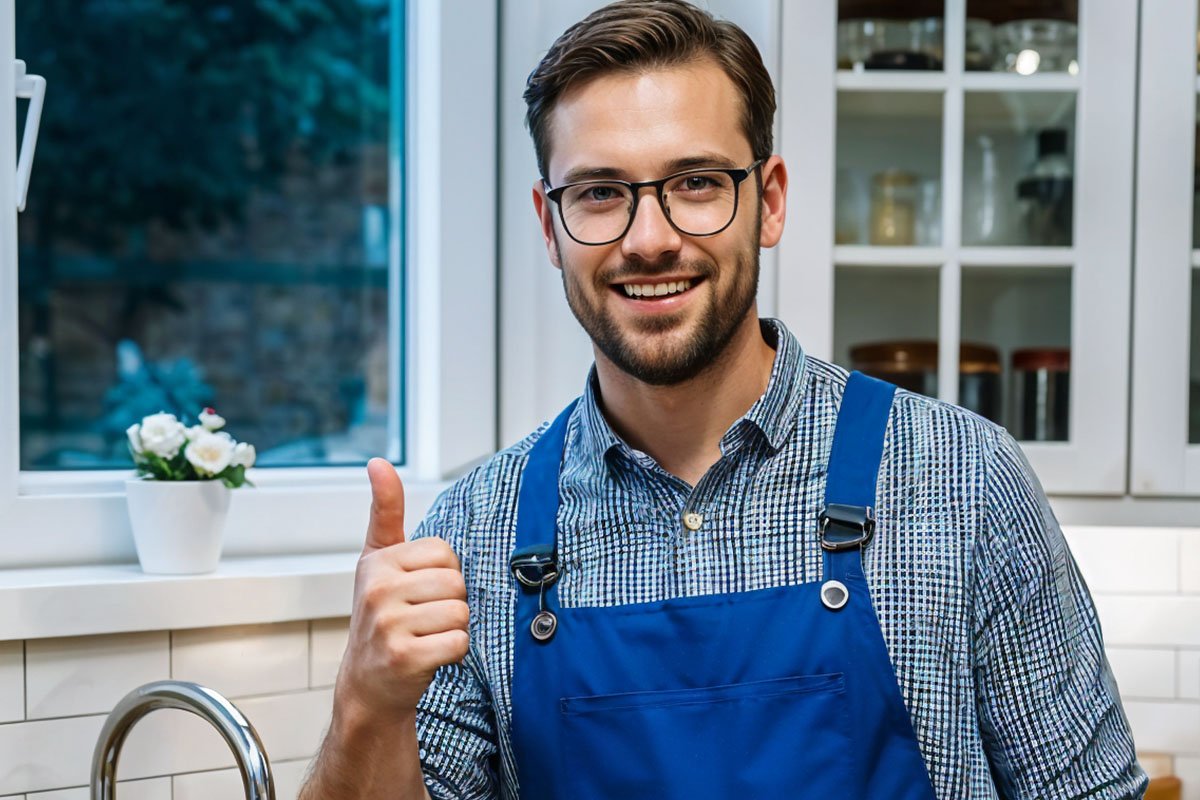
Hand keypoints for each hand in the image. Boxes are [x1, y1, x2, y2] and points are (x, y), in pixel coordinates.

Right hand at [336, 458, 470, 717]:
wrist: (368, 685)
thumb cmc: (382, 616)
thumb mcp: (378, 560)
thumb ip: (384, 511)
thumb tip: (378, 462)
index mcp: (377, 562)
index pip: (445, 552)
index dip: (443, 574)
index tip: (418, 590)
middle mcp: (377, 590)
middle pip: (456, 582)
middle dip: (451, 603)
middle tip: (424, 619)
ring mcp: (388, 624)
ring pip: (460, 613)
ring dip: (453, 629)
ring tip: (425, 637)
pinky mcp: (403, 657)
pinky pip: (458, 643)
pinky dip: (454, 653)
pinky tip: (430, 656)